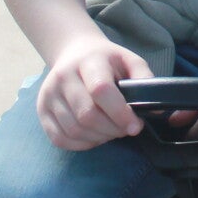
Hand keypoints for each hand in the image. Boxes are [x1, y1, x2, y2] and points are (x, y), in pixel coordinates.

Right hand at [36, 34, 152, 150]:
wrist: (74, 53)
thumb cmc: (107, 61)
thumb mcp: (130, 60)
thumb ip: (144, 79)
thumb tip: (156, 109)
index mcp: (88, 61)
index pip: (101, 90)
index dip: (120, 113)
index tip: (135, 126)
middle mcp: (63, 77)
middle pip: (86, 115)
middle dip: (112, 129)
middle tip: (125, 129)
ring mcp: (49, 94)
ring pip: (74, 129)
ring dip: (98, 138)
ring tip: (111, 131)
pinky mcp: (41, 110)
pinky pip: (60, 139)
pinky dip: (81, 144)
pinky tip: (94, 136)